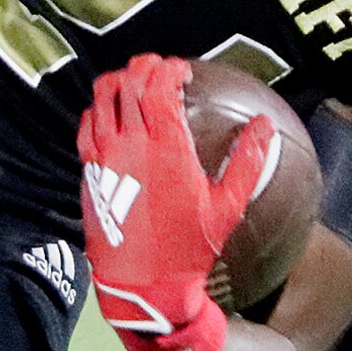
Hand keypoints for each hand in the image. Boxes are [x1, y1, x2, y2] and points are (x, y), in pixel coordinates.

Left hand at [77, 53, 275, 350]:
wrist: (142, 284)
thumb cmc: (188, 249)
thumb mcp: (227, 207)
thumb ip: (248, 161)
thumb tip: (265, 125)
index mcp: (166, 147)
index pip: (159, 84)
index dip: (169, 68)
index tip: (182, 70)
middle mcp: (130, 144)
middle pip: (128, 81)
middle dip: (144, 66)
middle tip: (159, 69)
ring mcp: (104, 156)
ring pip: (101, 97)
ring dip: (118, 81)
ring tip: (134, 83)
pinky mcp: (89, 172)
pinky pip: (87, 125)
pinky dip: (99, 109)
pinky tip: (112, 116)